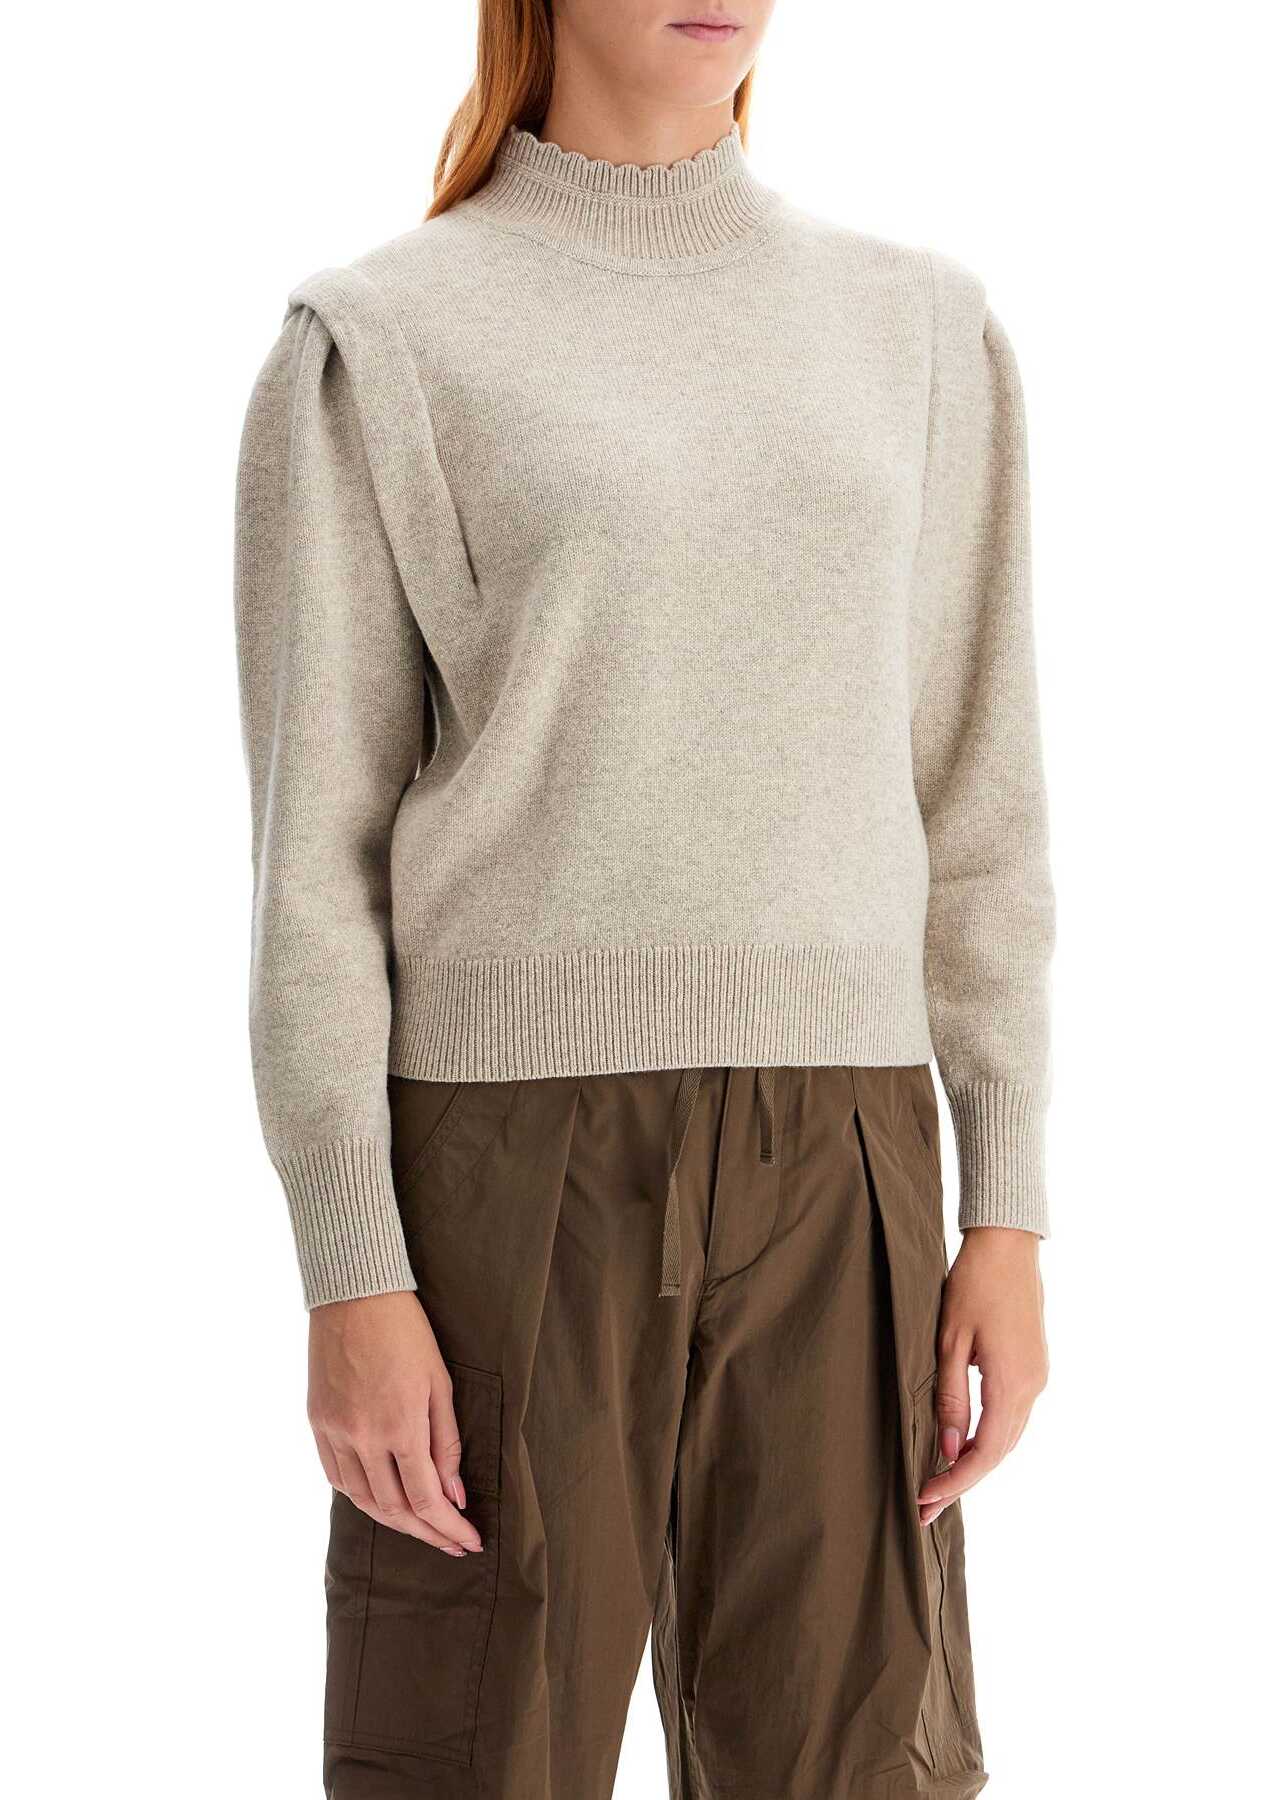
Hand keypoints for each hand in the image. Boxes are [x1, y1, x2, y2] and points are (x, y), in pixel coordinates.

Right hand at [308, 1291, 482, 1555]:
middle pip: (394, 1509)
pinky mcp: (317, 1423)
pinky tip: (381, 1501)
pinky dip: (360, 1496)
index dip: (449, 1527)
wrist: (355, 1296)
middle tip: (451, 1542)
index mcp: (400, 1427)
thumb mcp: (440, 1384)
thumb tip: (454, 1495)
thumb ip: (446, 1444)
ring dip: (394, 1521)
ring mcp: (335, 1433)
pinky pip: (337, 1477)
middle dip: (426, 1532)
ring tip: (421, 1527)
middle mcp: (363, 1438)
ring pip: (362, 1500)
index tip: (469, 1541)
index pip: (426, 1499)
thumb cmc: (407, 1333)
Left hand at [918, 1227, 1047, 1526]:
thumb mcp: (949, 1340)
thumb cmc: (973, 1284)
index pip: (985, 1452)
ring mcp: (1038, 1376)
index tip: (924, 1499)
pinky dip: (988, 1437)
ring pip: (1008, 1436)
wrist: (1008, 1244)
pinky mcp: (1034, 1366)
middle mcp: (1032, 1387)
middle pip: (999, 1452)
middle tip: (925, 1506)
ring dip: (976, 1461)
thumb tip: (947, 1447)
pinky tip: (962, 1443)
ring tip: (938, 1482)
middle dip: (962, 1481)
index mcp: (1012, 1383)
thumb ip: (950, 1396)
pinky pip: (1012, 1416)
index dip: (955, 1481)